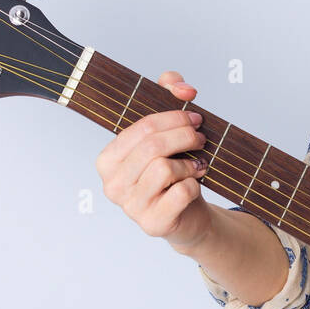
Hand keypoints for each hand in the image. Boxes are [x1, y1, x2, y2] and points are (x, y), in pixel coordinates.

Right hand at [95, 72, 212, 250]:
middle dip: (184, 136)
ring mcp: (131, 207)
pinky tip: (194, 185)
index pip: (141, 128)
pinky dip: (193, 185)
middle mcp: (112, 185)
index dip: (173, 117)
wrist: (188, 217)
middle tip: (201, 137)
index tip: (195, 117)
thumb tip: (180, 85)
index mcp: (108, 159)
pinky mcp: (153, 224)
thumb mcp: (168, 134)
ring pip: (164, 169)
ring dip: (189, 164)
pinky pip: (179, 193)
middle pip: (153, 146)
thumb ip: (169, 96)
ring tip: (197, 165)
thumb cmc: (174, 175)